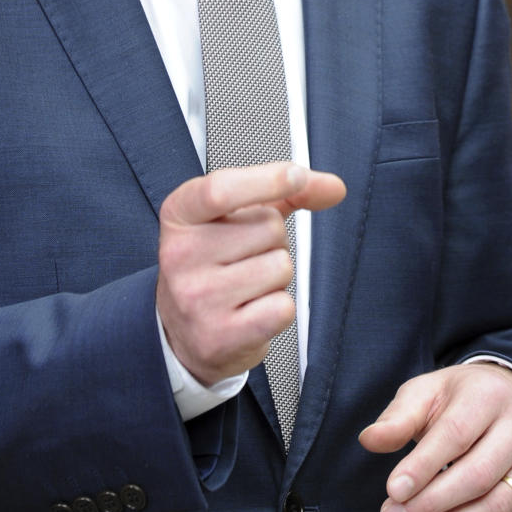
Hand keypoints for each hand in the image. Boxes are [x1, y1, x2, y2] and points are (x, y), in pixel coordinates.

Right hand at [156, 162, 344, 385]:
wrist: (184, 331)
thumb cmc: (214, 264)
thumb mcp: (235, 217)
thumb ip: (284, 194)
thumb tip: (331, 187)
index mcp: (180, 214)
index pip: (221, 189)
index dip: (267, 179)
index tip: (296, 176)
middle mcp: (180, 253)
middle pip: (269, 226)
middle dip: (273, 240)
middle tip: (245, 256)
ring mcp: (197, 297)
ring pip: (281, 266)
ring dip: (276, 276)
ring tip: (247, 284)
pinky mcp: (220, 336)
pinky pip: (283, 307)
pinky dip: (278, 308)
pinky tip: (251, 310)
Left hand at [358, 363, 511, 511]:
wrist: (508, 400)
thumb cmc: (456, 400)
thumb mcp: (425, 393)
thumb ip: (398, 418)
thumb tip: (368, 440)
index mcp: (489, 396)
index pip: (456, 434)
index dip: (424, 466)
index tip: (392, 492)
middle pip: (478, 477)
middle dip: (431, 506)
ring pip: (496, 510)